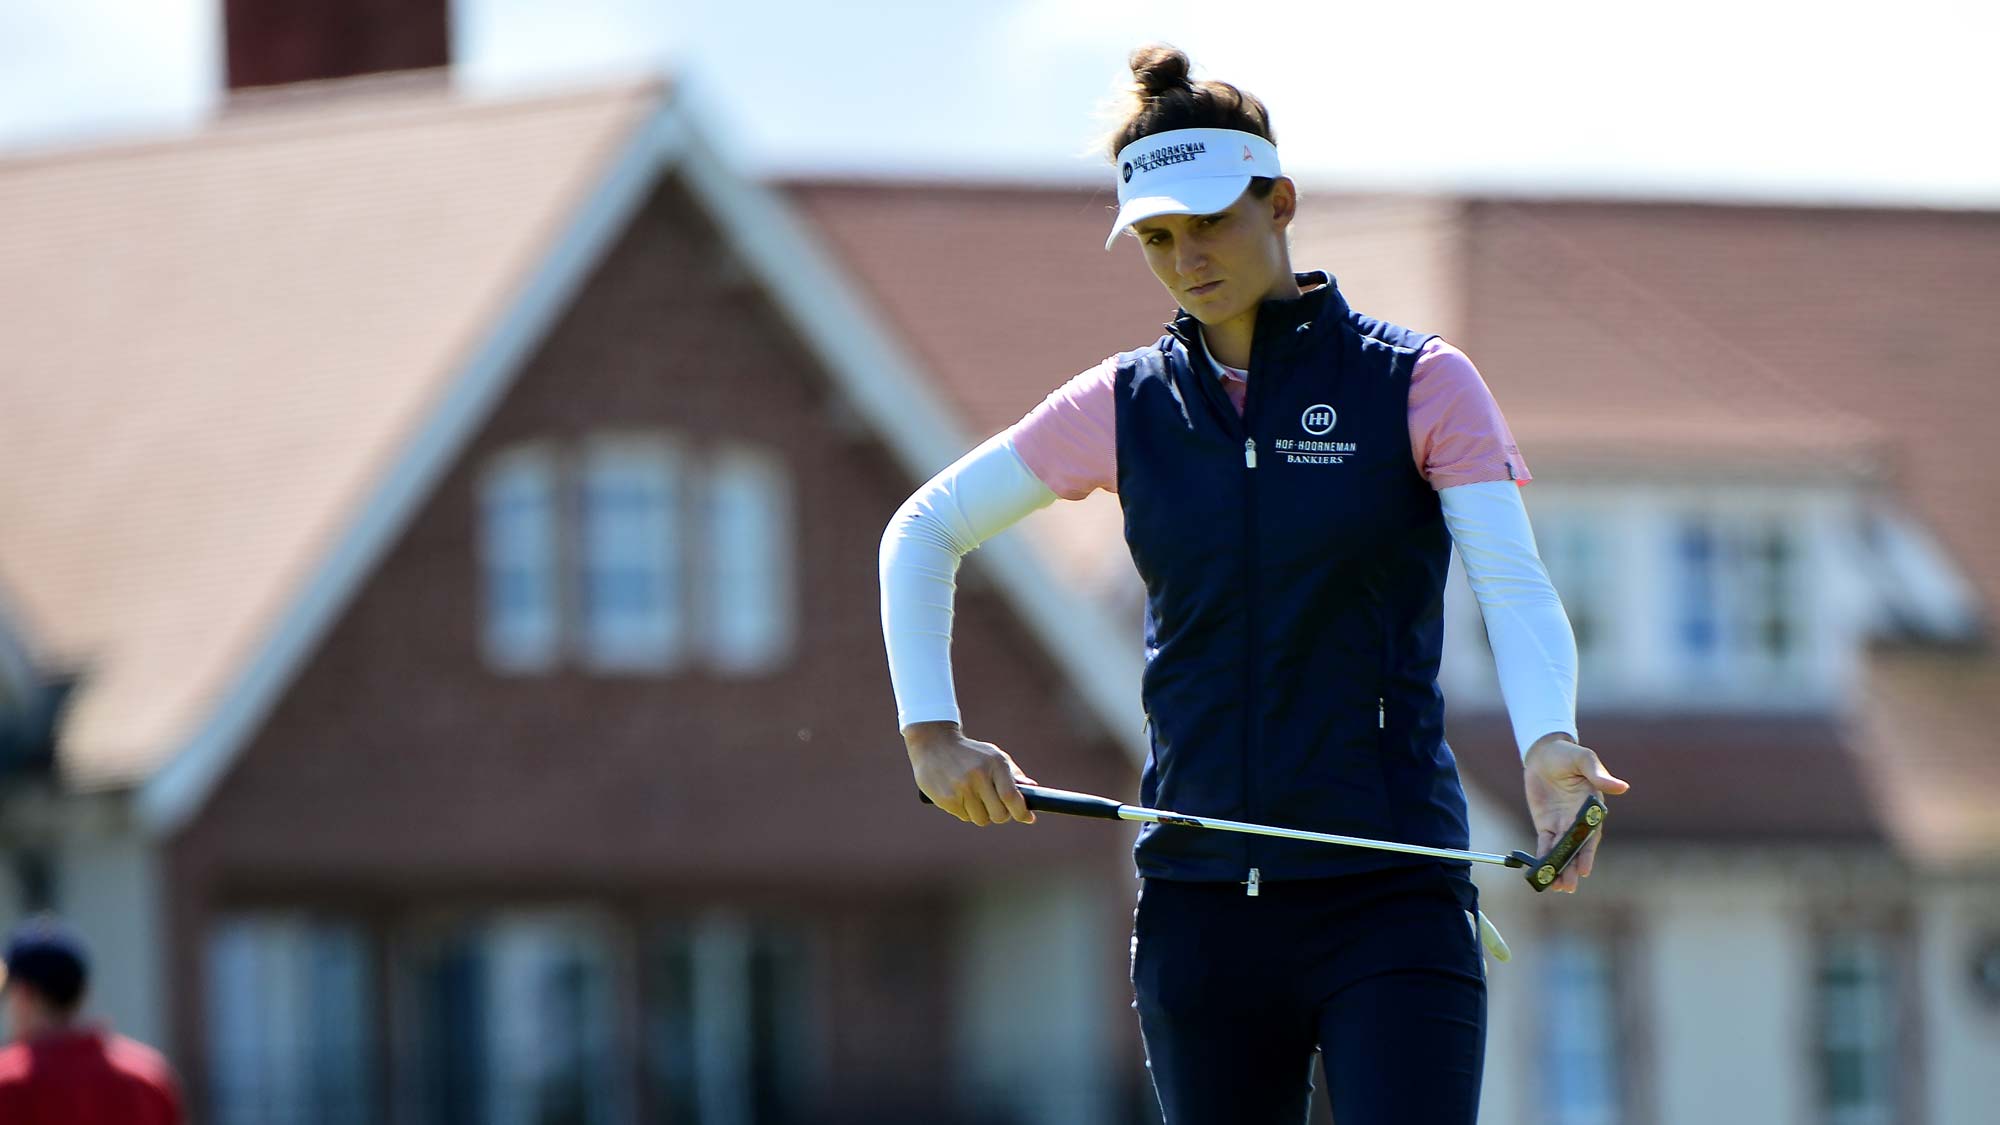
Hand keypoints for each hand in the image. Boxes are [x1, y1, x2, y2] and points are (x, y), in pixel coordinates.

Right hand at [905, 721, 1038, 826]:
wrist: (933, 743)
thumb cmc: (969, 752)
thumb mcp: (993, 755)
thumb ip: (1013, 773)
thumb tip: (1033, 789)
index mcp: (994, 763)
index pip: (1012, 797)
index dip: (1022, 812)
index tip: (1028, 817)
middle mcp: (978, 775)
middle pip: (999, 815)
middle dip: (1001, 815)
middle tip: (996, 807)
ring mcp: (961, 788)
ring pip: (981, 819)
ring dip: (981, 813)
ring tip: (973, 797)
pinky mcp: (946, 798)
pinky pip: (964, 817)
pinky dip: (965, 811)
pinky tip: (959, 795)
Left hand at [1522, 733, 1628, 893]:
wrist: (1544, 753)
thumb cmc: (1568, 755)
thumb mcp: (1583, 759)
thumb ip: (1598, 774)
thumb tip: (1621, 787)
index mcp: (1592, 808)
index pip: (1591, 835)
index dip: (1587, 853)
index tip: (1584, 869)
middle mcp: (1579, 820)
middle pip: (1576, 848)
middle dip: (1571, 867)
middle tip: (1568, 886)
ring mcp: (1562, 824)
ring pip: (1561, 851)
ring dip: (1558, 868)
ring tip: (1556, 887)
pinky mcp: (1546, 824)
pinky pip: (1545, 844)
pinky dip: (1543, 858)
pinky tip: (1540, 872)